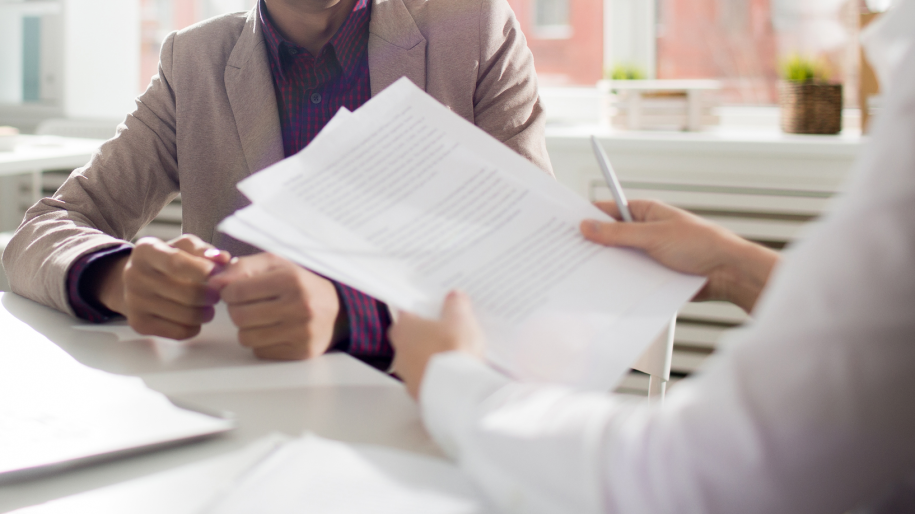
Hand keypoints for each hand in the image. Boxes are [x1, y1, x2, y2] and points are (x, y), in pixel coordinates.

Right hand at [95, 235, 230, 338]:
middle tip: (217, 294)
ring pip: (186, 316)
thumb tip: (223, 259)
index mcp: (146, 251)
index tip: (218, 275)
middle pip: (187, 294)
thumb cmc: (166, 261)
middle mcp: (135, 276)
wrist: (134, 281)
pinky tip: (194, 316)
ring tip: (208, 305)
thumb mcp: (183, 247)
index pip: (176, 263)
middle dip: (211, 296)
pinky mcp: (140, 324)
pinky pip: (179, 332)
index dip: (202, 271)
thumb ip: (204, 250)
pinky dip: (194, 327)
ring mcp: (135, 302)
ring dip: (206, 313)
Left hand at [208, 253, 343, 360]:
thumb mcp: (275, 265)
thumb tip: (213, 282)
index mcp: (292, 280)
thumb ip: (242, 268)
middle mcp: (300, 306)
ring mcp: (302, 332)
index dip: (230, 291)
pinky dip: (262, 342)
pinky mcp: (301, 352)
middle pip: (239, 316)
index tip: (238, 290)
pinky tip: (275, 330)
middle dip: (238, 310)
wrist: (337, 310)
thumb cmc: (300, 284)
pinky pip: (260, 351)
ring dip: (248, 328)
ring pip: (246, 337)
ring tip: (263, 317)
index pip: (236, 291)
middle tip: (250, 304)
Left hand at [389, 291, 483, 399]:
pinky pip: (427, 381)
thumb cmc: (452, 352)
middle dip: (426, 335)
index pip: (405, 313)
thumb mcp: (460, 319)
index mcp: (404, 329)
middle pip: (410, 338)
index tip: (432, 308)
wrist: (457, 391)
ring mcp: (407, 376)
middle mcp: (400, 353)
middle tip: (447, 332)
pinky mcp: (419, 394)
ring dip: (431, 359)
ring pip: (417, 362)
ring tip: (455, 356)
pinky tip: (455, 376)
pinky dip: (438, 378)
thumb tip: (454, 298)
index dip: (420, 310)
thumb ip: (456, 305)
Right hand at [580, 200, 779, 312]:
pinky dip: (620, 281)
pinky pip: (629, 276)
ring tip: (585, 274)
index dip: (588, 217)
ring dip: (607, 266)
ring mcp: (648, 254)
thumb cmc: (700, 244)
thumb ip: (618, 233)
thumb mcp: (654, 236)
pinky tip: (606, 288)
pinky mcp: (652, 274)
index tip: (566, 226)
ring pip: (618, 259)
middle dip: (594, 245)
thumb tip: (587, 226)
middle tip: (571, 254)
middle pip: (610, 237)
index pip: (608, 210)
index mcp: (645, 212)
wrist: (728, 274)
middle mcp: (644, 232)